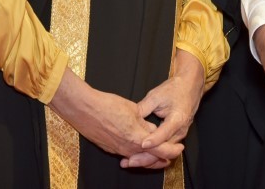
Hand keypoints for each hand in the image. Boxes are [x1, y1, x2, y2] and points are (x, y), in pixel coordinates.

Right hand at [49, 71, 182, 168]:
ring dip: (150, 156)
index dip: (173, 150)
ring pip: (138, 158)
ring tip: (159, 152)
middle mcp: (128, 148)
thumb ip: (145, 123)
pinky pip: (127, 154)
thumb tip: (153, 129)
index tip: (180, 147)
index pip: (161, 150)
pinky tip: (139, 147)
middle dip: (163, 157)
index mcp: (137, 138)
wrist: (84, 109)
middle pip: (151, 159)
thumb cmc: (108, 106)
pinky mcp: (110, 149)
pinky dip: (137, 153)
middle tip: (172, 152)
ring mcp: (118, 150)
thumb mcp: (133, 110)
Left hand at [127, 49, 203, 168]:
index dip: (152, 141)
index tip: (140, 145)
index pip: (164, 134)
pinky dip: (153, 154)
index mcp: (177, 119)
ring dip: (148, 158)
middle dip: (147, 157)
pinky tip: (139, 157)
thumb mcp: (156, 96)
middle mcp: (180, 131)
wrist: (190, 86)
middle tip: (129, 161)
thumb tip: (129, 119)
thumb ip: (143, 108)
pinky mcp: (176, 137)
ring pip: (164, 153)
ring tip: (131, 162)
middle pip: (164, 150)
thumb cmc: (173, 89)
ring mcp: (180, 136)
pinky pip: (165, 149)